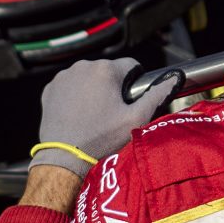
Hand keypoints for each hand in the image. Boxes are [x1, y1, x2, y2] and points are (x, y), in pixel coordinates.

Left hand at [31, 56, 171, 173]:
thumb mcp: (135, 119)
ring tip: (94, 115)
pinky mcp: (50, 88)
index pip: (131, 65)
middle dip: (113, 86)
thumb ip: (156, 95)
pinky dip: (75, 95)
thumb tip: (173, 78)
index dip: (134, 83)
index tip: (129, 101)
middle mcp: (83, 66)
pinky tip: (77, 114)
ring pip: (88, 77)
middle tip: (111, 113)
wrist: (64, 156)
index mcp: (105, 69)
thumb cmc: (101, 139)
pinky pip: (69, 86)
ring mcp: (63, 76)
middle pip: (108, 71)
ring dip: (93, 89)